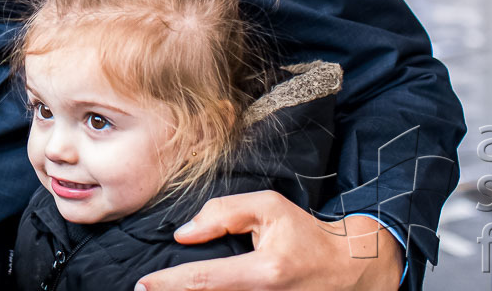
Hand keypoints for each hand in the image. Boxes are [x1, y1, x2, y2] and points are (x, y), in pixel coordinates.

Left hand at [136, 192, 402, 290]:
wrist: (348, 270)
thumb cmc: (306, 235)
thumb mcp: (269, 208)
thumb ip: (223, 214)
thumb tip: (184, 234)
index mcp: (264, 272)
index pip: (205, 279)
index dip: (170, 283)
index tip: (143, 284)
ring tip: (161, 290)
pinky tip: (191, 290)